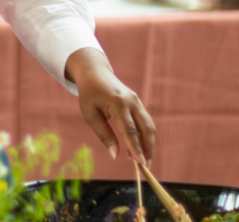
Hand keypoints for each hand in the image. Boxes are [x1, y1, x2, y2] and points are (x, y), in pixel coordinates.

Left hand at [66, 47, 155, 164]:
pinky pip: (145, 121)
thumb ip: (104, 134)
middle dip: (147, 148)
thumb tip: (115, 154)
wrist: (95, 73)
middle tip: (145, 166)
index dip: (136, 147)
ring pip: (149, 125)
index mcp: (117, 103)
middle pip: (146, 128)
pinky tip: (138, 147)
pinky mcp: (138, 102)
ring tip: (142, 160)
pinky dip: (144, 135)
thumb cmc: (89, 95)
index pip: (130, 130)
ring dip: (148, 143)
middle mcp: (131, 101)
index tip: (140, 163)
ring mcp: (137, 101)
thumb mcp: (90, 115)